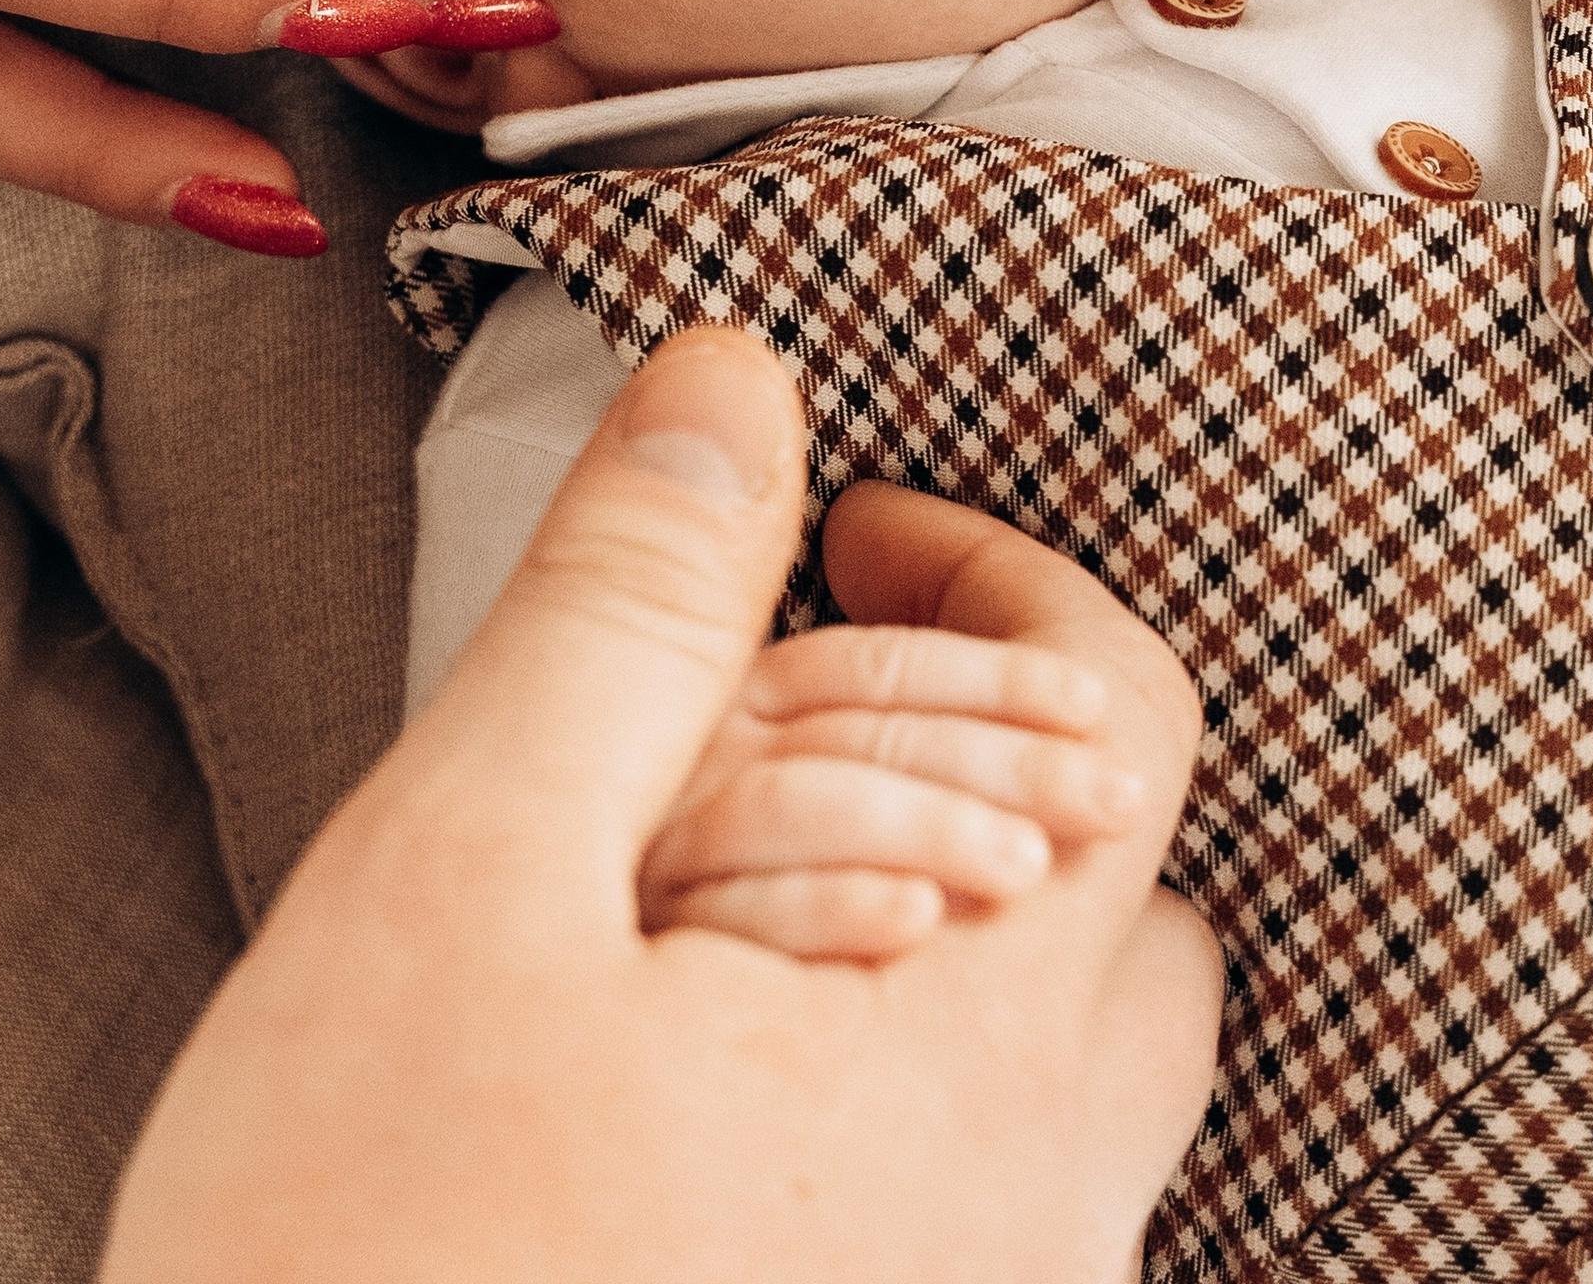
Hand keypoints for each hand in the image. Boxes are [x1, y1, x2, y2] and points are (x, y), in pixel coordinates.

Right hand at [100, 329, 1221, 1283]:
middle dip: (998, 747)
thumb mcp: (460, 886)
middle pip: (1132, 893)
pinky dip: (909, 1081)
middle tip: (816, 709)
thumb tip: (732, 392)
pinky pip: (999, 1197)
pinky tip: (722, 1083)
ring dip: (952, 920)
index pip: (1133, 714)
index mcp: (982, 1062)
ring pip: (1068, 1059)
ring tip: (739, 893)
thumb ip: (624, 616)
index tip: (856, 534)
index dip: (1006, 571)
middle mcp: (1041, 1222)